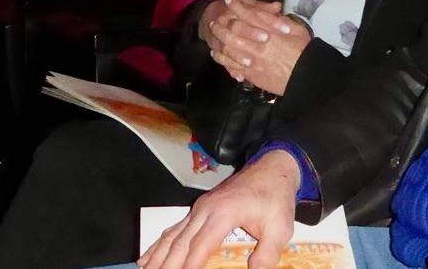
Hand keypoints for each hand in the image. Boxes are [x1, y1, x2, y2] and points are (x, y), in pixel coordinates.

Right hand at [138, 149, 300, 268]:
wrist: (272, 168)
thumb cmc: (276, 197)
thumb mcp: (280, 226)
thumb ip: (267, 252)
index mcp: (224, 213)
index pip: (200, 245)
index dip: (188, 266)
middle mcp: (206, 209)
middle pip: (180, 243)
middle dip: (167, 266)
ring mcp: (200, 208)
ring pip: (172, 235)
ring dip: (157, 257)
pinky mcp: (200, 208)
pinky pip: (175, 228)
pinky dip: (160, 245)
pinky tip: (147, 258)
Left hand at [209, 0, 311, 94]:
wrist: (305, 77)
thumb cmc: (304, 51)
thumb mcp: (297, 29)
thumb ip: (280, 20)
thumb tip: (270, 11)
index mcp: (269, 31)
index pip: (248, 15)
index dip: (237, 7)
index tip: (229, 2)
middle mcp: (257, 44)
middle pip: (232, 31)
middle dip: (221, 23)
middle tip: (215, 20)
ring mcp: (251, 60)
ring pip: (227, 48)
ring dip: (218, 39)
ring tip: (213, 34)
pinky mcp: (250, 73)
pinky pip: (231, 65)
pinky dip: (222, 58)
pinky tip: (217, 54)